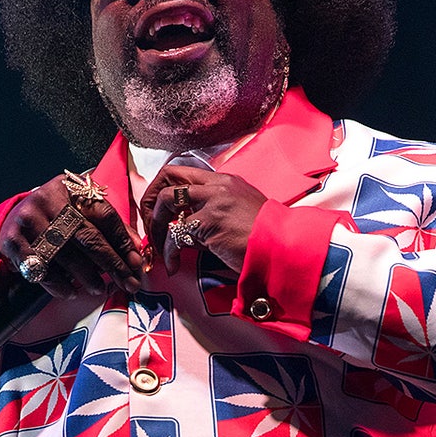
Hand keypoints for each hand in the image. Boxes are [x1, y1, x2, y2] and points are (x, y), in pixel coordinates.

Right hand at [0, 171, 143, 298]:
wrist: (12, 216)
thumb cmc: (55, 215)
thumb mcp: (80, 209)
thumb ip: (109, 226)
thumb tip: (137, 249)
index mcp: (72, 189)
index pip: (104, 215)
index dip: (123, 241)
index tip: (136, 263)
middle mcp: (49, 200)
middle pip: (88, 236)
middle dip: (112, 264)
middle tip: (128, 283)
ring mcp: (29, 219)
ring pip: (65, 254)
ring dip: (86, 276)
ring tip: (99, 289)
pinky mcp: (13, 240)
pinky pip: (40, 268)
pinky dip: (58, 284)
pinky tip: (70, 291)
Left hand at [140, 166, 268, 274]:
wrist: (284, 248)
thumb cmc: (265, 237)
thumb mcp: (239, 214)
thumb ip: (211, 214)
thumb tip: (183, 227)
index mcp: (225, 180)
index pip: (183, 171)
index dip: (163, 188)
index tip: (159, 211)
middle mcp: (217, 185)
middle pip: (169, 176)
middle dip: (152, 199)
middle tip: (151, 225)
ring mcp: (214, 200)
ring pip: (167, 200)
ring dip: (156, 225)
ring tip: (158, 247)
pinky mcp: (211, 221)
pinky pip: (177, 233)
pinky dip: (169, 251)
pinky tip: (173, 265)